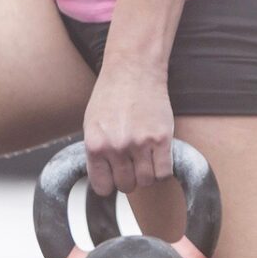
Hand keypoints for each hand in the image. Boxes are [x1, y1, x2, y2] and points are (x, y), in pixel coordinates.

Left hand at [82, 65, 174, 196]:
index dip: (110, 184)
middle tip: (132, 166)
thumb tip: (104, 176)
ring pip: (147, 181)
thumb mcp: (92, 125)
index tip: (115, 179)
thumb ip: (97, 152)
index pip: (103, 186)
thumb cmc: (111, 95)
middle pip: (126, 185)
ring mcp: (141, 144)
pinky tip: (158, 158)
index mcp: (95, 145)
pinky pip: (164, 172)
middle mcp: (117, 147)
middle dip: (130, 179)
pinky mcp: (162, 139)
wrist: (133, 71)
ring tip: (146, 161)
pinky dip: (162, 170)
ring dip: (147, 175)